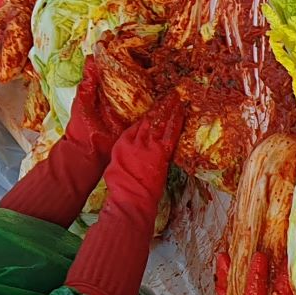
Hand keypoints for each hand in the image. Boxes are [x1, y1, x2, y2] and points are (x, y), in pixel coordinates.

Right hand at [103, 90, 183, 212]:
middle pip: (149, 120)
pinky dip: (176, 122)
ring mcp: (149, 146)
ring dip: (168, 110)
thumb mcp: (115, 167)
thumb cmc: (120, 188)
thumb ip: (122, 156)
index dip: (147, 116)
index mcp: (123, 144)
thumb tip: (127, 156)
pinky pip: (170, 133)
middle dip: (159, 108)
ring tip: (175, 99)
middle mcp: (135, 141)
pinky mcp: (161, 153)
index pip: (136, 125)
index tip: (153, 108)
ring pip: (160, 123)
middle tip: (168, 96)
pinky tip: (180, 113)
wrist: (130, 198)